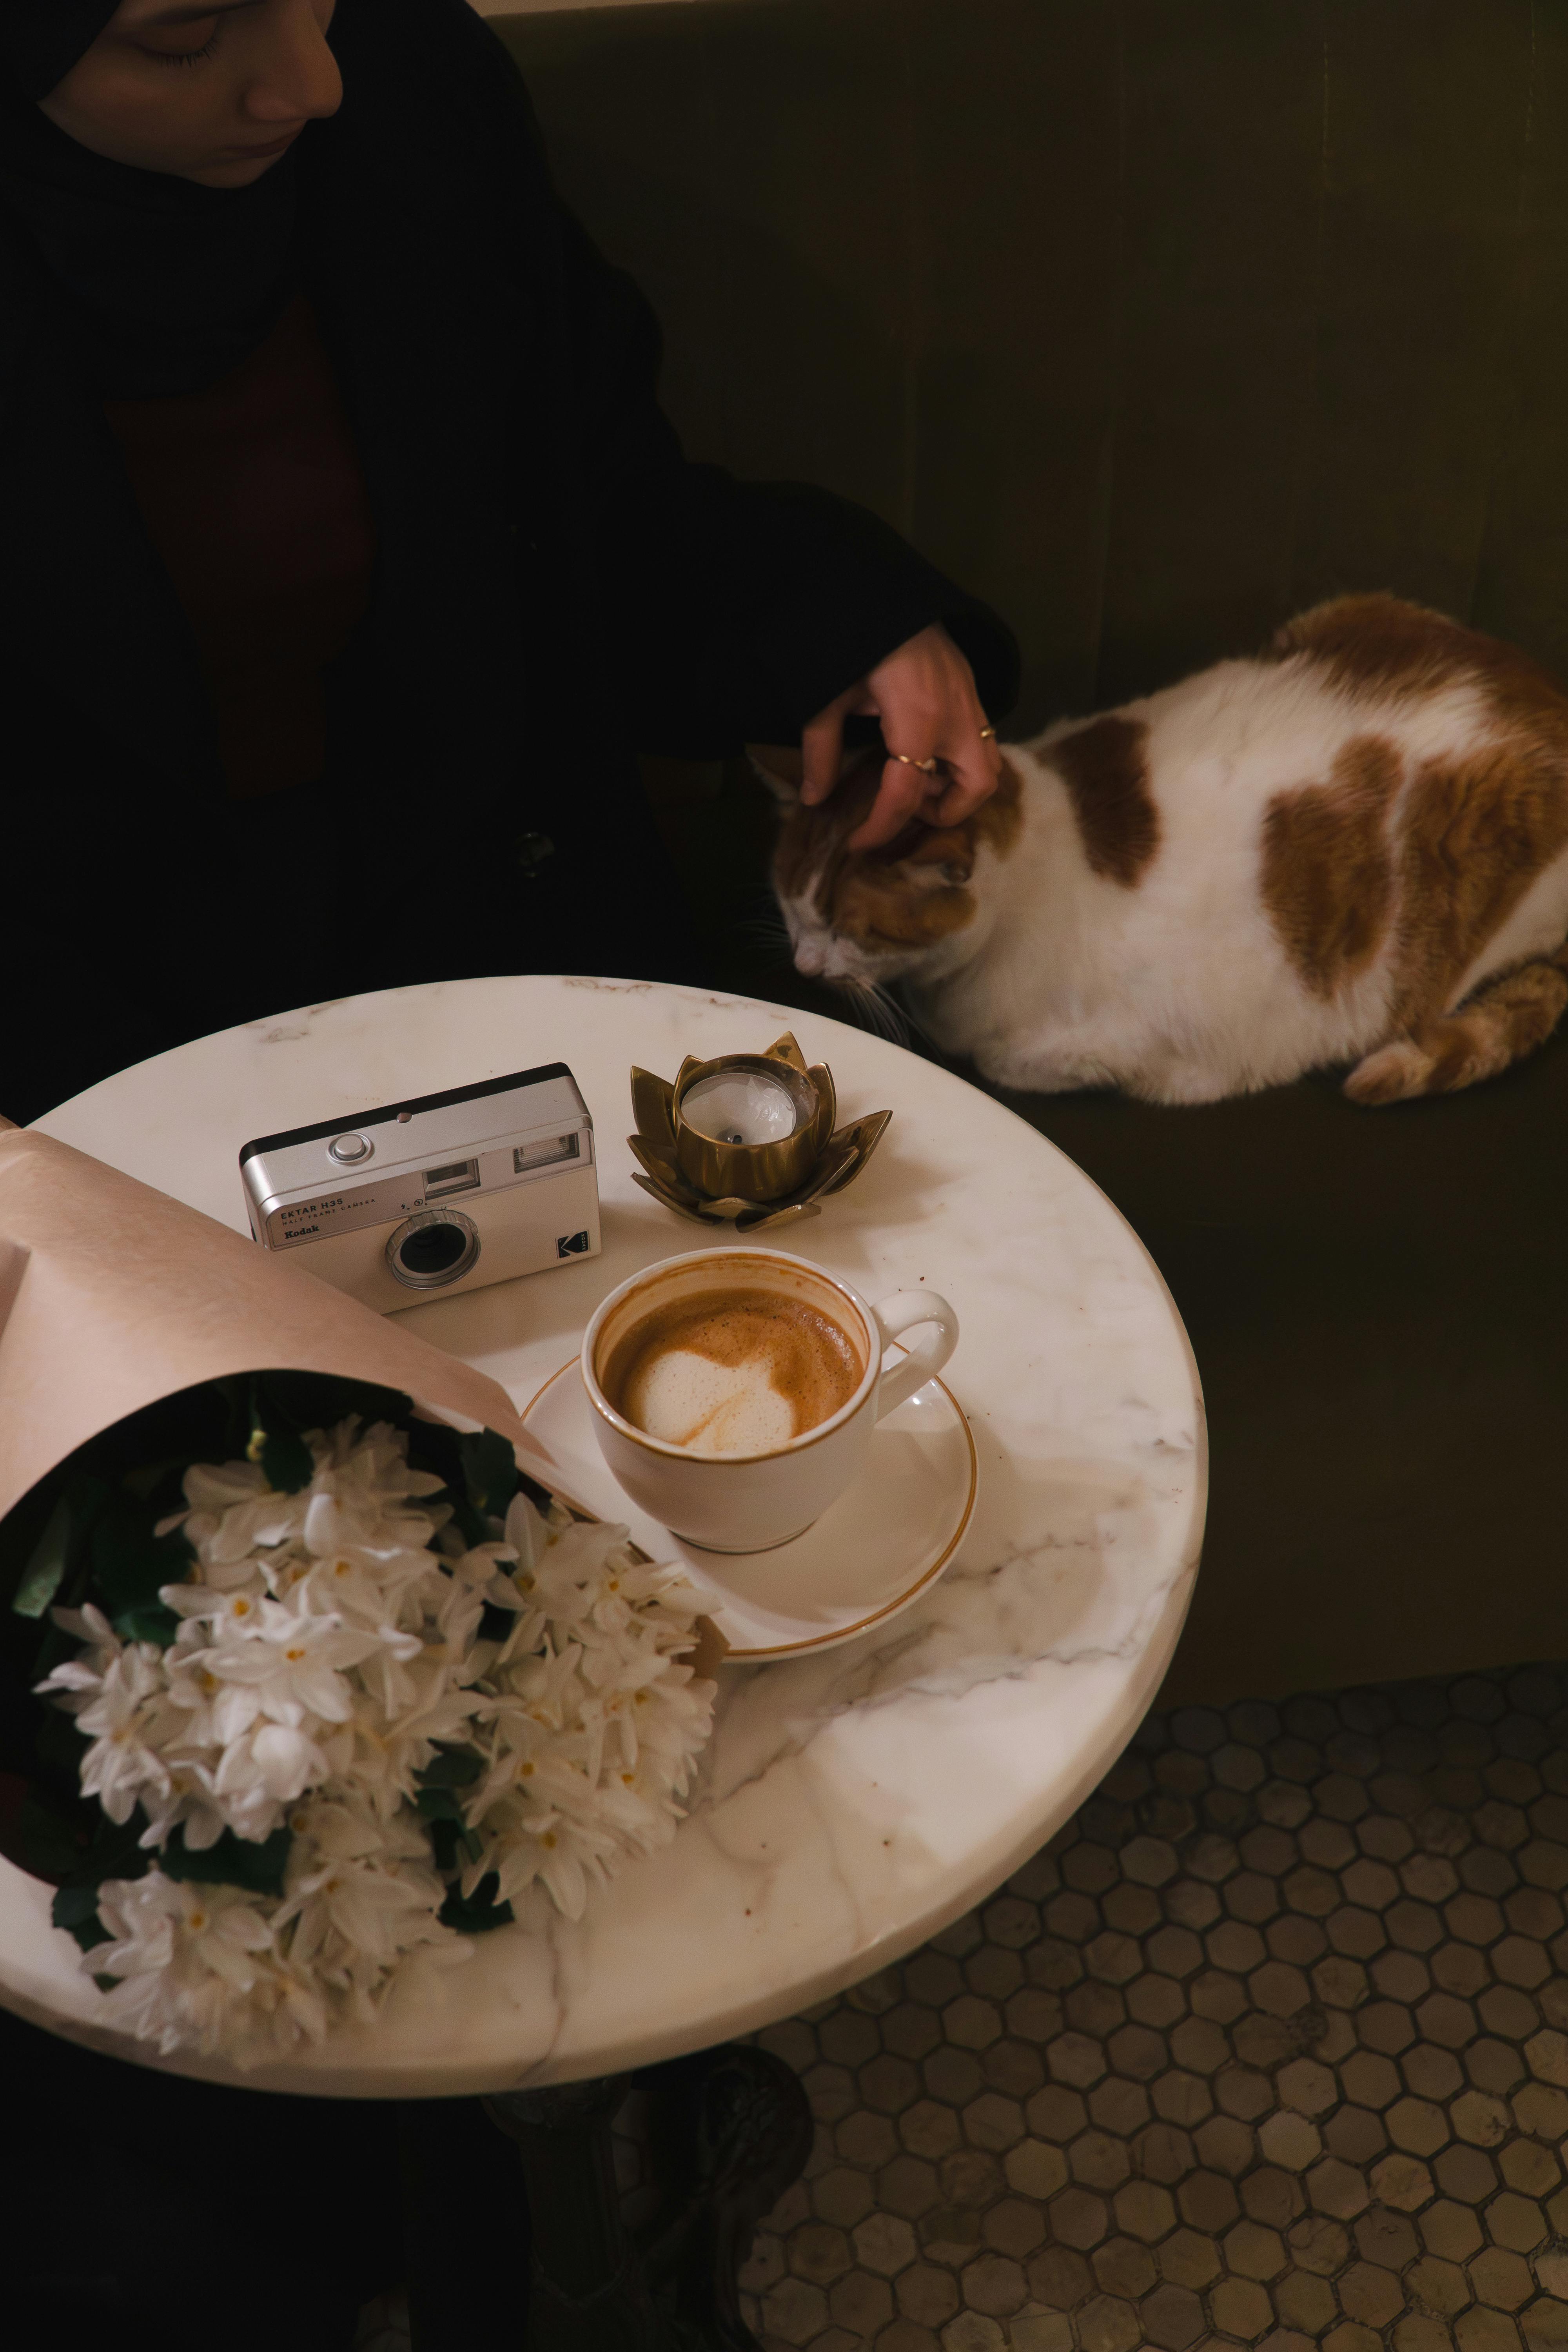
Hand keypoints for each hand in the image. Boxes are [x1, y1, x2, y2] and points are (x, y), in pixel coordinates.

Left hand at [801, 623, 1001, 850]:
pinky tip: (925, 752)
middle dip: (946, 811)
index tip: (859, 844)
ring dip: (958, 786)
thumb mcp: (826, 696)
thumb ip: (821, 750)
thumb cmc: (851, 637)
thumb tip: (813, 799)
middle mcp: (955, 714)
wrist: (878, 583)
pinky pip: (982, 739)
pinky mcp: (972, 688)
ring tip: (917, 781)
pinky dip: (960, 759)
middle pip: (977, 786)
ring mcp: (971, 699)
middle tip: (908, 810)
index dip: (882, 828)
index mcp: (917, 717)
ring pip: (990, 764)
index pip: (908, 793)